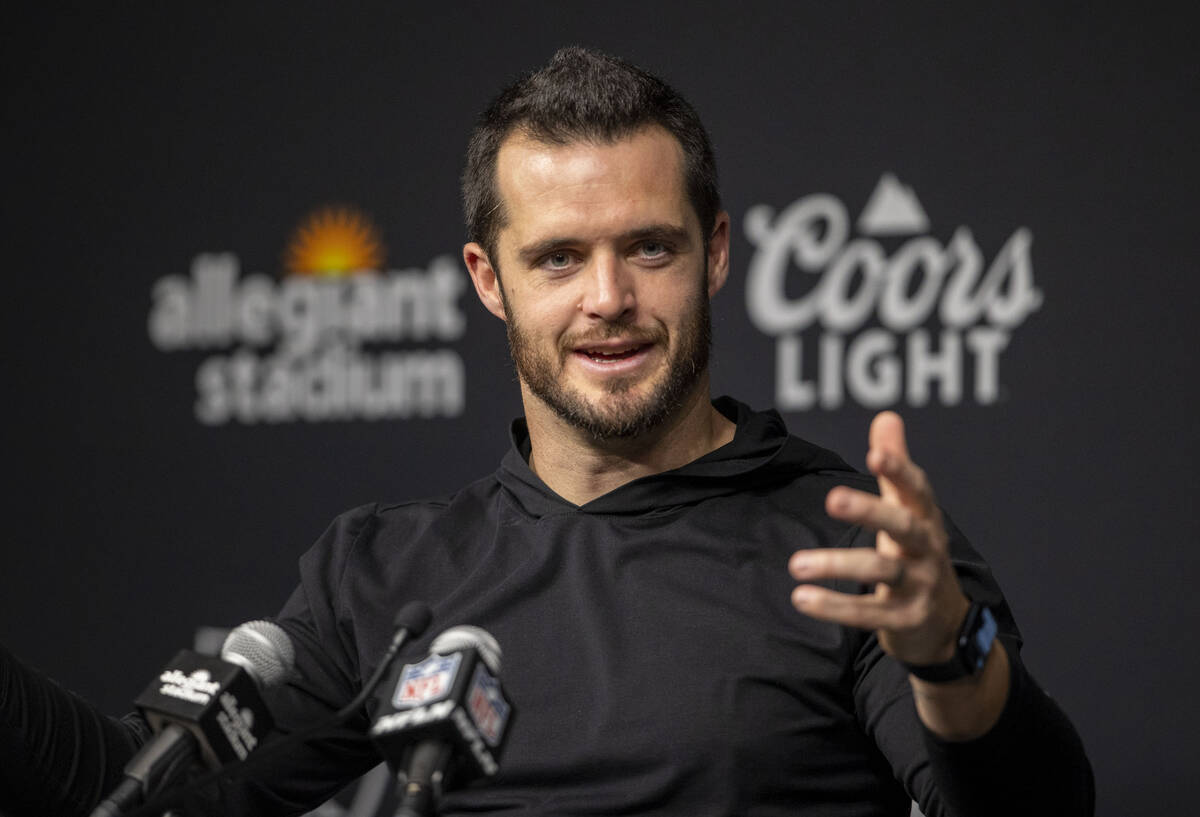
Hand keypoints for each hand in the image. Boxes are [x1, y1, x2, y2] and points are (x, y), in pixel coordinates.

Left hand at [788, 411, 968, 666]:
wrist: (945, 625)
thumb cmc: (917, 554)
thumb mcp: (908, 510)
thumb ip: (895, 466)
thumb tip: (886, 416)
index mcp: (925, 518)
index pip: (916, 489)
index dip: (899, 469)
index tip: (875, 452)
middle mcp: (927, 549)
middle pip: (903, 526)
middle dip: (870, 511)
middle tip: (832, 499)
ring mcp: (919, 585)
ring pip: (881, 570)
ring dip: (837, 565)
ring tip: (796, 563)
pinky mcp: (904, 619)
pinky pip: (868, 613)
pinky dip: (834, 607)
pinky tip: (801, 598)